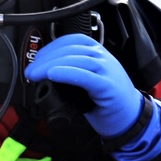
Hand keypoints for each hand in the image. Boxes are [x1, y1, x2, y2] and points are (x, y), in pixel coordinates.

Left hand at [26, 34, 143, 137]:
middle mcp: (102, 58)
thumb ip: (71, 75)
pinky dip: (66, 73)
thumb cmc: (108, 103)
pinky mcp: (107, 85)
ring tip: (35, 75)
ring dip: (50, 65)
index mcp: (97, 54)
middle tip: (30, 71)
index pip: (71, 41)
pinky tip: (53, 75)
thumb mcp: (87, 83)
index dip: (50, 48)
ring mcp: (106, 70)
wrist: (131, 120)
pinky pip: (84, 75)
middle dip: (45, 58)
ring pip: (75, 59)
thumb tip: (45, 76)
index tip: (35, 60)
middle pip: (70, 49)